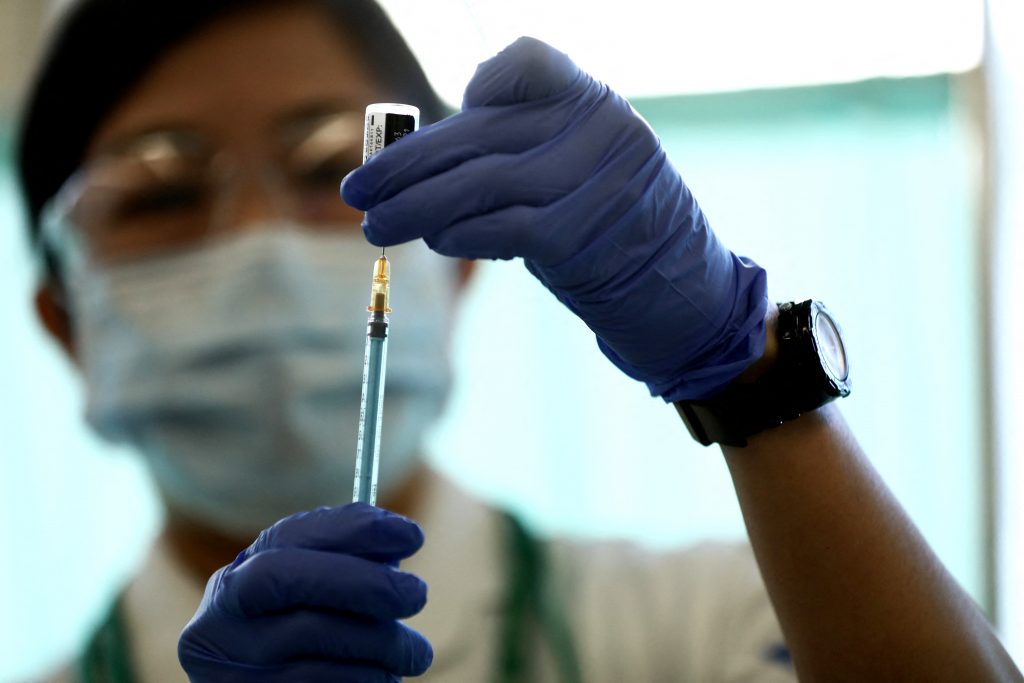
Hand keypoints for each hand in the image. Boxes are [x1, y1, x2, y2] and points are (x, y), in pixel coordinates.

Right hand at [178, 503, 431, 681]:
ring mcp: (232, 676)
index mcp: (233, 582)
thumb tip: (403, 536)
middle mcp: (220, 627)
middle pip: (291, 586)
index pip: (286, 538)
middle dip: (366, 586)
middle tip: (417, 594)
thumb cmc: (300, 632)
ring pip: (317, 648)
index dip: (352, 532)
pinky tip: (384, 674)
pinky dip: (367, 678)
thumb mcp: (311, 590)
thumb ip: (347, 557)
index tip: (411, 535)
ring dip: (382, 645)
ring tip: (415, 651)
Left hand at [342, 37, 767, 400]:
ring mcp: (590, 180)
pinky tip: (433, 241)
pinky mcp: (577, 234)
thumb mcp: (579, 167)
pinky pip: (498, 227)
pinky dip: (456, 234)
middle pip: (478, 133)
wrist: (680, 290)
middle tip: (358, 189)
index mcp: (594, 102)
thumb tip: (425, 155)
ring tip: (374, 225)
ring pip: (478, 183)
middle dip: (407, 164)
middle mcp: (596, 129)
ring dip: (414, 207)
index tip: (450, 112)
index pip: (528, 61)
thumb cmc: (614, 226)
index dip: (481, 84)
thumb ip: (520, 147)